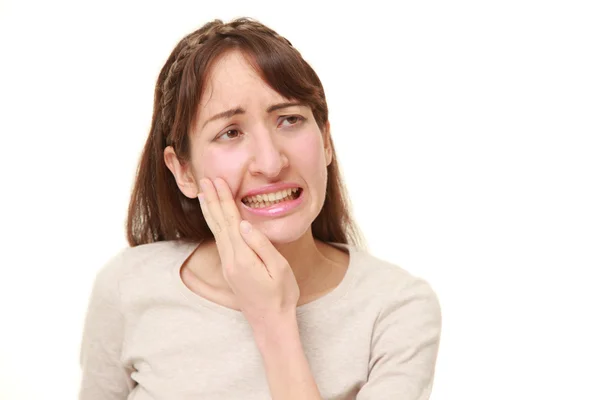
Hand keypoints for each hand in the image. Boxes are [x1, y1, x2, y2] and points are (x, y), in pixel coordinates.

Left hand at [197, 177, 299, 327]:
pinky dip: (215, 224)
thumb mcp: (279, 269)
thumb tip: (245, 224)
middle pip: (219, 224)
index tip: (218, 181)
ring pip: (216, 232)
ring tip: (203, 194)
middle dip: (213, 200)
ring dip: (210, 211)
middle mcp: (230, 261)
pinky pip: (220, 240)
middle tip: (205, 180)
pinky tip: (214, 218)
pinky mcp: (230, 270)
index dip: (224, 200)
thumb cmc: (281, 295)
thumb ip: (262, 245)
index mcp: (243, 258)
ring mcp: (228, 266)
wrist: (270, 323)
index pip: (231, 222)